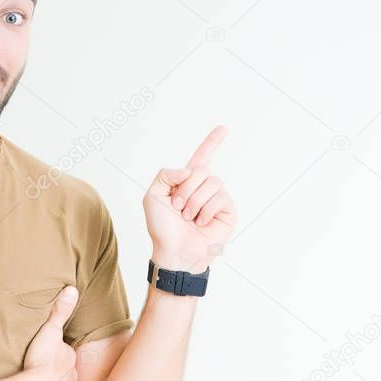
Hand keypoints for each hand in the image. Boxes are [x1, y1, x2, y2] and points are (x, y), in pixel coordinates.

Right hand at [20, 286, 79, 380]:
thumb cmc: (41, 363)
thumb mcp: (49, 331)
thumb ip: (60, 312)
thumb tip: (72, 289)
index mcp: (70, 360)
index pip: (68, 353)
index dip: (61, 351)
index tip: (53, 350)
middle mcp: (72, 379)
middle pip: (68, 372)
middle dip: (61, 370)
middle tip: (49, 368)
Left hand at [143, 125, 237, 271]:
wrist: (173, 252)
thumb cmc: (162, 227)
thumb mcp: (152, 196)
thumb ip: (164, 174)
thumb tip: (188, 170)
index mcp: (187, 182)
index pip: (202, 157)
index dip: (212, 142)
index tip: (223, 129)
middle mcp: (204, 187)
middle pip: (201, 170)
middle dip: (185, 188)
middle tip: (177, 207)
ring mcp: (217, 198)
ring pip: (212, 182)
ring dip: (194, 201)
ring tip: (188, 218)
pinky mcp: (227, 210)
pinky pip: (220, 197)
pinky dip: (205, 210)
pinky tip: (200, 222)